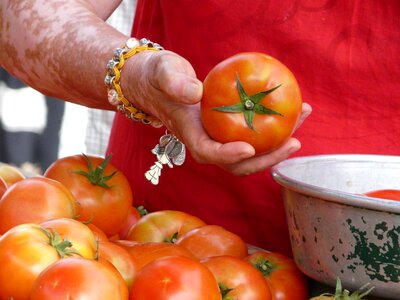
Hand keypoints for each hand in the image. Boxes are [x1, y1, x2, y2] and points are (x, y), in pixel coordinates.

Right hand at [123, 50, 311, 175]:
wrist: (158, 82)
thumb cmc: (158, 77)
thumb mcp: (163, 73)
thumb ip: (174, 83)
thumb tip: (195, 93)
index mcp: (191, 134)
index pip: (209, 153)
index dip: (229, 155)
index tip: (249, 148)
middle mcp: (208, 141)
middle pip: (238, 162)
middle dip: (267, 158)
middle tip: (294, 141)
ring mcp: (220, 137)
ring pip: (252, 151)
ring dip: (279, 142)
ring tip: (304, 115)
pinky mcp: (230, 128)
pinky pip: (254, 133)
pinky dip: (275, 125)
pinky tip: (293, 107)